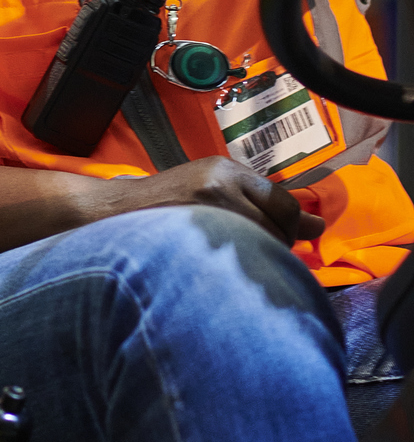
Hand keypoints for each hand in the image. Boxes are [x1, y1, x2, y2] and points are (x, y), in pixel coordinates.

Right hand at [99, 156, 321, 247]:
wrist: (122, 213)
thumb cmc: (172, 203)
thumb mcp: (216, 188)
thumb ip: (262, 203)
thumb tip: (318, 226)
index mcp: (227, 170)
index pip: (283, 202)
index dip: (291, 226)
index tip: (289, 238)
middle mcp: (219, 184)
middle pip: (277, 226)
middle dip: (278, 245)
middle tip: (260, 253)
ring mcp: (206, 210)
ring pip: (262, 244)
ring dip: (261, 258)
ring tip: (242, 261)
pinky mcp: (196, 235)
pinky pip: (240, 258)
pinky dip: (244, 268)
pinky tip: (232, 270)